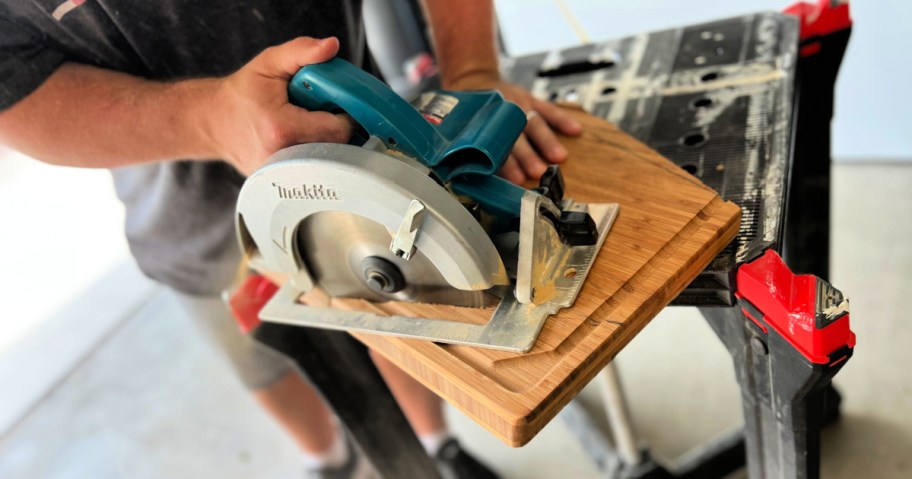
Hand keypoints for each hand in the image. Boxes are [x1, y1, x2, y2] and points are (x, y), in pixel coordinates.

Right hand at [207, 37, 353, 175]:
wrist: (214, 122)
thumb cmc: (243, 94)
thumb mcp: (269, 63)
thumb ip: (302, 52)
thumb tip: (330, 46)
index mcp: (282, 129)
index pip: (338, 129)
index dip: (345, 115)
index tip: (336, 105)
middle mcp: (283, 158)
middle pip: (336, 148)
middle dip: (334, 128)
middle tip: (319, 114)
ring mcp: (282, 176)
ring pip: (326, 162)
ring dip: (326, 143)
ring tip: (307, 127)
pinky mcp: (282, 184)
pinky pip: (313, 171)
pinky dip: (314, 156)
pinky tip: (299, 141)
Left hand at [445, 75, 582, 183]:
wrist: (474, 80)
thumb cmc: (470, 113)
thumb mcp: (464, 128)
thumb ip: (473, 151)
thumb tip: (476, 178)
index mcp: (484, 124)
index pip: (496, 146)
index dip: (506, 164)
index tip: (515, 178)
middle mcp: (502, 113)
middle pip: (516, 136)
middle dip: (527, 155)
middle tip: (537, 171)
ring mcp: (518, 104)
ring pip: (533, 122)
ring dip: (546, 140)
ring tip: (558, 157)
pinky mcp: (530, 97)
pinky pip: (548, 108)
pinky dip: (562, 119)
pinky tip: (575, 130)